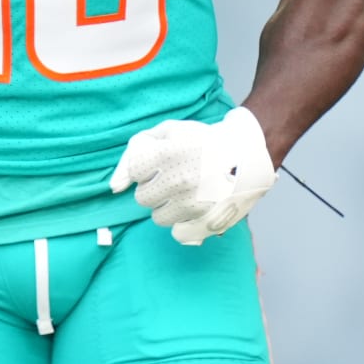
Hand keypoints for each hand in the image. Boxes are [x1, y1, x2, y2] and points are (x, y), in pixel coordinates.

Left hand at [108, 106, 276, 244]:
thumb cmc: (205, 140)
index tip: (162, 163)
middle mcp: (180, 181)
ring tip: (187, 192)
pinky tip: (195, 207)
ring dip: (168, 206)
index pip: (135, 172)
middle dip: (155, 188)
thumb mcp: (168, 131)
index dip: (146, 168)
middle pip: (143, 198)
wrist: (249, 152)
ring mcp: (194, 205)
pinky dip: (184, 223)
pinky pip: (178, 233)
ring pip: (158, 217)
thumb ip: (135, 151)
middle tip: (175, 178)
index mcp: (169, 154)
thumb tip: (114, 187)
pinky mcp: (207, 223)